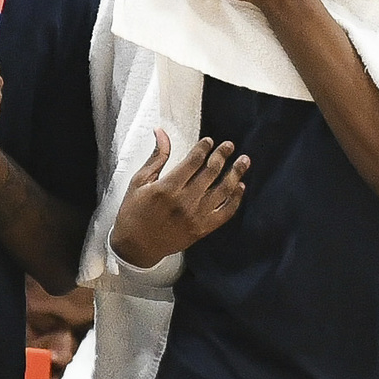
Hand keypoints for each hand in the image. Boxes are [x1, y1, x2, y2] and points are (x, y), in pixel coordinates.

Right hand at [111, 129, 249, 267]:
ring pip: (223, 190)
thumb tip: (161, 132)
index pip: (193, 162)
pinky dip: (236, 198)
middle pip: (211, 173)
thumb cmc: (134, 211)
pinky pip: (226, 212)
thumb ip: (156, 157)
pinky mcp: (204, 228)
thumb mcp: (139, 182)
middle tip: (229, 145)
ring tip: (244, 160)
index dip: (204, 148)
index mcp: (167, 188)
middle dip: (222, 155)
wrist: (136, 246)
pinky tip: (240, 186)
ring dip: (236, 173)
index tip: (209, 141)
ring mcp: (197, 216)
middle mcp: (185, 201)